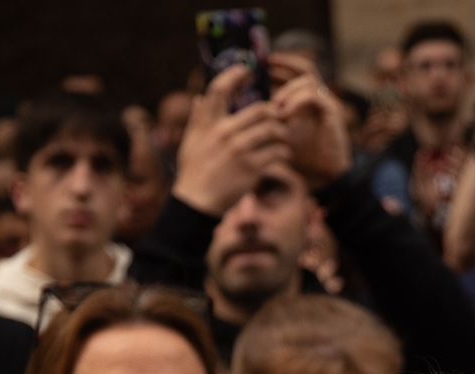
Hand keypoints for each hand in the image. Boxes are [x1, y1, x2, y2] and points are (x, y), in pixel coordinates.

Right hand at [172, 66, 289, 216]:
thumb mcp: (190, 142)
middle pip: (260, 110)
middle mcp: (224, 133)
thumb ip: (197, 119)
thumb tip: (199, 98)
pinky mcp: (252, 168)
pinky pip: (278, 153)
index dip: (234, 74)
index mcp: (208, 124)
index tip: (246, 69)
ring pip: (273, 131)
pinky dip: (284, 153)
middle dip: (274, 113)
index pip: (219, 89)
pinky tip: (282, 155)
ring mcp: (239, 150)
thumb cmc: (193, 171)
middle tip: (278, 119)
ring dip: (283, 134)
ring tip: (282, 139)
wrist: (197, 203)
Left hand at [270, 59, 351, 189]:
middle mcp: (318, 97)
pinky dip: (297, 102)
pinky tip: (284, 113)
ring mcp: (327, 103)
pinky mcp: (332, 112)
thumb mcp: (278, 133)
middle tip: (265, 68)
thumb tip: (240, 109)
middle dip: (284, 65)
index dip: (279, 64)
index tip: (259, 65)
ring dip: (288, 90)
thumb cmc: (300, 157)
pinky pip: (314, 97)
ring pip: (308, 80)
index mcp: (305, 99)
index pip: (294, 71)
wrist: (322, 175)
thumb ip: (266, 118)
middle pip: (304, 68)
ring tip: (274, 103)